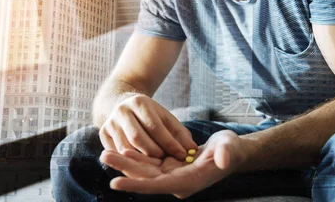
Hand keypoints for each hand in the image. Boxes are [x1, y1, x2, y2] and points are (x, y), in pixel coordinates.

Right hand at [99, 94, 197, 160]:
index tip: (182, 155)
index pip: (155, 127)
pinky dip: (128, 161)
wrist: (121, 103)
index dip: (169, 143)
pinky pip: (116, 153)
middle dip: (154, 153)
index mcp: (140, 103)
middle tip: (166, 162)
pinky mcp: (103, 134)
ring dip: (141, 160)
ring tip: (154, 165)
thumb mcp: (165, 117)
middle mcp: (122, 111)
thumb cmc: (149, 115)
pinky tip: (140, 164)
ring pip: (125, 148)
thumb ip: (179, 133)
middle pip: (138, 138)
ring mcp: (110, 122)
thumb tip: (193, 150)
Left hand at [100, 129, 245, 198]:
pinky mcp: (169, 166)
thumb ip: (225, 155)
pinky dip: (135, 157)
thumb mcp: (229, 149)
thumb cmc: (230, 150)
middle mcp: (176, 182)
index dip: (136, 184)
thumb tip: (222, 160)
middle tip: (104, 156)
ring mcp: (171, 174)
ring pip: (144, 170)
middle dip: (124, 169)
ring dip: (126, 162)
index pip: (156, 186)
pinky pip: (149, 163)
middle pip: (145, 178)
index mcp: (187, 182)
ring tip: (105, 153)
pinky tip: (121, 148)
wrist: (229, 152)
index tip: (115, 183)